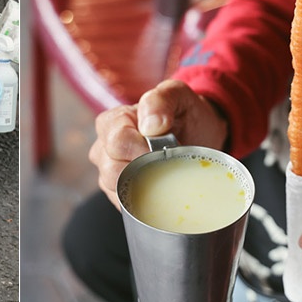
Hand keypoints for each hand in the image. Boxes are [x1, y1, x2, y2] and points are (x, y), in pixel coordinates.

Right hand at [88, 79, 228, 206]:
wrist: (198, 135)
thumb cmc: (184, 113)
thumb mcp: (178, 95)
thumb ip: (161, 100)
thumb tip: (150, 126)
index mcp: (111, 122)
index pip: (117, 142)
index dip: (142, 149)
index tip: (166, 150)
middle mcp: (103, 148)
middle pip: (111, 169)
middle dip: (144, 170)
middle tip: (168, 162)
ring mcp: (108, 172)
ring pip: (115, 189)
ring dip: (145, 186)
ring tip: (164, 174)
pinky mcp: (118, 193)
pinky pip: (125, 206)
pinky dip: (144, 201)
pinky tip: (159, 188)